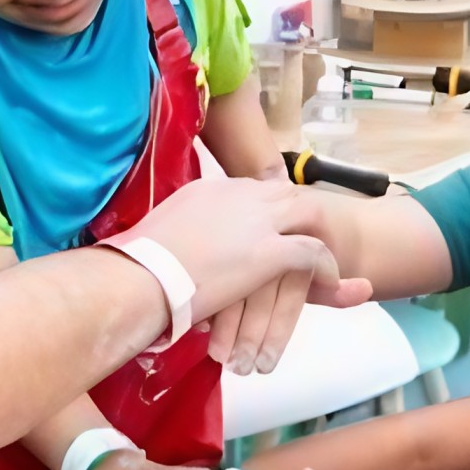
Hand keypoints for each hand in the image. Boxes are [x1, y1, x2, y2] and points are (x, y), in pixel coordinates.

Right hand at [124, 179, 371, 370]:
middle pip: (286, 191)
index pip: (253, 188)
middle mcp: (239, 195)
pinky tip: (329, 283)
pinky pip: (313, 253)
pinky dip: (327, 267)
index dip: (268, 205)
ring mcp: (258, 222)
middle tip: (309, 235)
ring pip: (309, 212)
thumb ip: (181, 227)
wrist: (141, 277)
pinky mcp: (270, 252)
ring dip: (319, 233)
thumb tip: (179, 241)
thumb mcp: (162, 228)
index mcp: (211, 187)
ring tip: (325, 255)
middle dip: (301, 212)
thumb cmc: (139, 263)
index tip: (270, 223)